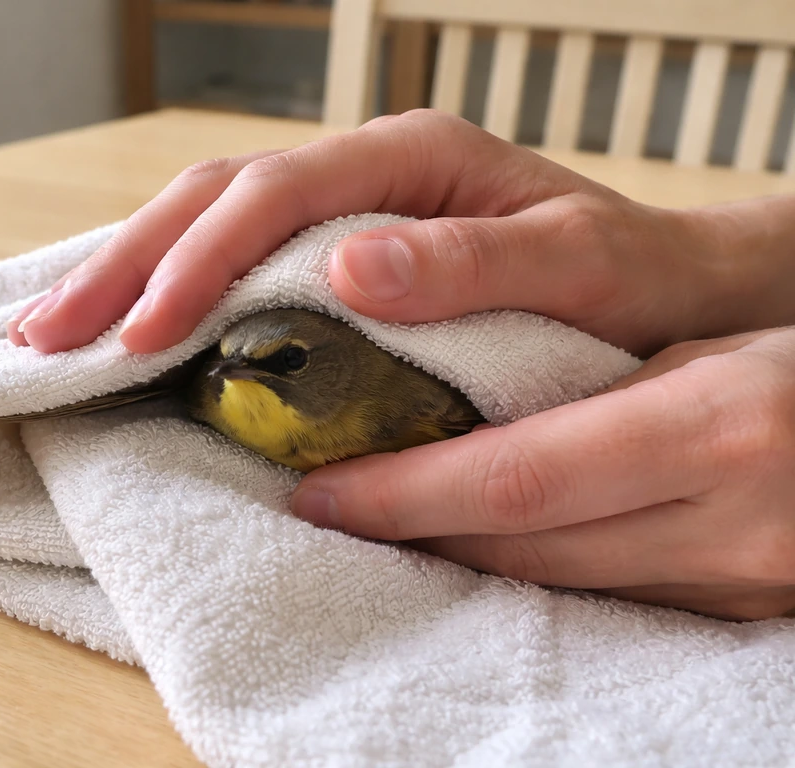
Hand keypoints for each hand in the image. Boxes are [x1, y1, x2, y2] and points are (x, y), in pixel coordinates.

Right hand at [6, 109, 794, 357]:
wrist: (652, 284)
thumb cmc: (620, 276)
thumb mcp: (571, 265)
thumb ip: (469, 264)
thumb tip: (350, 267)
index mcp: (408, 157)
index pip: (277, 194)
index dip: (201, 260)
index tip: (144, 332)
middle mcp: (361, 171)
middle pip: (215, 197)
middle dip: (125, 266)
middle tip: (46, 336)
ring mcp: (340, 207)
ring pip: (206, 218)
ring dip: (124, 274)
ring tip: (50, 330)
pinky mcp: (332, 248)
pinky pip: (231, 254)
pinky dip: (167, 288)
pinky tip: (121, 320)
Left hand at [291, 327, 794, 620]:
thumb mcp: (715, 345)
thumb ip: (600, 386)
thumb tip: (461, 412)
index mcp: (721, 427)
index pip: (520, 476)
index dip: (407, 492)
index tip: (322, 489)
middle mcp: (732, 522)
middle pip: (525, 545)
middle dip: (412, 534)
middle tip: (324, 509)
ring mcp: (740, 583)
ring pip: (555, 583)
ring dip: (456, 560)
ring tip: (378, 527)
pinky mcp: (741, 613)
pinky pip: (603, 598)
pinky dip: (525, 574)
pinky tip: (473, 549)